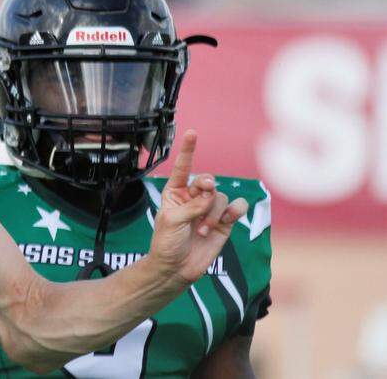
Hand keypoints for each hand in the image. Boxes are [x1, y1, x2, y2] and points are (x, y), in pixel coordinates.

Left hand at [148, 130, 248, 284]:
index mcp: (174, 193)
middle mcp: (193, 198)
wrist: (176, 268)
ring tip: (203, 230)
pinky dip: (235, 211)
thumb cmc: (166, 243)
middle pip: (207, 181)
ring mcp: (209, 210)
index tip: (192, 133)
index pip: (182, 167)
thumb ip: (192, 205)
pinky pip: (236, 208)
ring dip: (213, 213)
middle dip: (207, 186)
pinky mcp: (224, 223)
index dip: (188, 150)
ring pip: (220, 197)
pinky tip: (230, 218)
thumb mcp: (171, 221)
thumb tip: (212, 196)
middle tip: (204, 194)